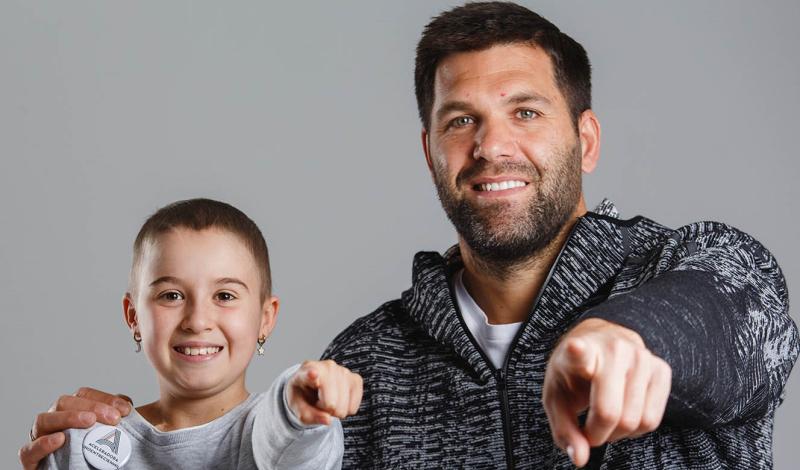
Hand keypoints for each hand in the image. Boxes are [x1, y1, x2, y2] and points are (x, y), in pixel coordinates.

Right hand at [18, 387, 132, 469]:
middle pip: (64, 402)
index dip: (104, 398)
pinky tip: (60, 439)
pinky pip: (28, 451)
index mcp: (71, 411)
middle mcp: (53, 422)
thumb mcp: (108, 432)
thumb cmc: (96, 453)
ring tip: (90, 421)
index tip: (126, 410)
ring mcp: (39, 439)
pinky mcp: (31, 460)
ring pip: (43, 420)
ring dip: (68, 417)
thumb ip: (113, 417)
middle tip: (114, 418)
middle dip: (91, 406)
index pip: (83, 395)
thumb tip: (126, 404)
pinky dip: (42, 444)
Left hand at [287, 360, 362, 425]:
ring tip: (327, 399)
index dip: (312, 375)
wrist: (312, 387)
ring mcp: (343, 371)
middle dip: (325, 410)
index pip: (309, 373)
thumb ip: (310, 416)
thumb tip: (328, 420)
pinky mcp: (356, 379)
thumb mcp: (298, 409)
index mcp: (305, 371)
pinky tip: (338, 399)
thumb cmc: (304, 396)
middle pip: (331, 403)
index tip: (312, 374)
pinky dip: (345, 409)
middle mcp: (327, 367)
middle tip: (318, 402)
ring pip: (343, 407)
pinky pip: (353, 408)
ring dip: (335, 410)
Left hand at [543, 318, 671, 466]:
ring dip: (617, 433)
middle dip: (597, 434)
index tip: (575, 348)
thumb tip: (580, 459)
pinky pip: (652, 419)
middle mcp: (613, 349)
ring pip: (635, 421)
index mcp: (579, 352)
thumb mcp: (557, 399)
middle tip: (589, 429)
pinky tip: (624, 413)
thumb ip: (565, 431)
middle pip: (610, 412)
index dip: (577, 352)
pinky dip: (636, 429)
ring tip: (604, 418)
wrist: (598, 345)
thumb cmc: (575, 375)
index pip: (580, 353)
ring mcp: (641, 357)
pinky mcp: (662, 369)